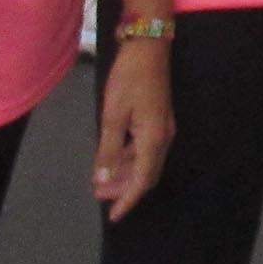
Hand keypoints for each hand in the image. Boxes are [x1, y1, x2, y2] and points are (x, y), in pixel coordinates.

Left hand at [92, 39, 172, 221]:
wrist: (148, 47)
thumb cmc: (129, 79)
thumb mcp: (113, 115)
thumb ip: (108, 149)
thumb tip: (104, 179)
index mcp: (153, 140)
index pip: (142, 181)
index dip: (127, 201)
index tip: (113, 217)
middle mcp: (163, 138)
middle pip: (146, 174)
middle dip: (124, 189)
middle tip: (99, 195)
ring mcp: (162, 128)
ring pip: (145, 161)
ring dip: (125, 173)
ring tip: (101, 179)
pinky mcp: (157, 119)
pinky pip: (144, 148)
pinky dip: (128, 157)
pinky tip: (112, 156)